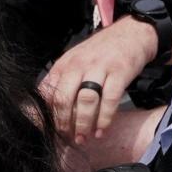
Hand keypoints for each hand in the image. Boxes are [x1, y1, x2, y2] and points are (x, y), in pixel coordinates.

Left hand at [39, 15, 159, 144]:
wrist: (131, 33)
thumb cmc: (99, 53)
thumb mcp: (74, 62)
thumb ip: (59, 82)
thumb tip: (40, 107)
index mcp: (64, 65)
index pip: (47, 92)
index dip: (45, 113)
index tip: (46, 130)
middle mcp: (79, 65)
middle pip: (64, 98)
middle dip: (63, 123)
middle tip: (66, 137)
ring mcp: (100, 68)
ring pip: (86, 100)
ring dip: (83, 124)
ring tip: (83, 138)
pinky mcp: (120, 72)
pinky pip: (110, 100)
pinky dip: (105, 119)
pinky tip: (101, 131)